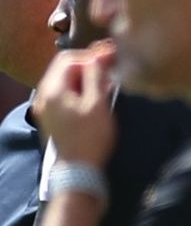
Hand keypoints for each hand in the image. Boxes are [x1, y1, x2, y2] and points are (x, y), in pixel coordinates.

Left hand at [34, 45, 115, 167]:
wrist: (78, 169)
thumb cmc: (90, 136)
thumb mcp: (97, 104)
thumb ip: (96, 76)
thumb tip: (99, 56)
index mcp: (53, 89)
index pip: (69, 59)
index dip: (91, 56)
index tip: (112, 59)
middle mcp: (43, 94)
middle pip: (63, 68)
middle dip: (87, 65)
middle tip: (110, 69)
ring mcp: (44, 105)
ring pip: (63, 81)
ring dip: (83, 77)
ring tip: (104, 82)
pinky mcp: (49, 115)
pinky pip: (62, 93)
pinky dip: (77, 89)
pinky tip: (92, 95)